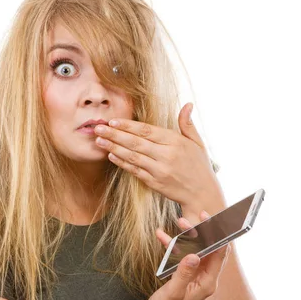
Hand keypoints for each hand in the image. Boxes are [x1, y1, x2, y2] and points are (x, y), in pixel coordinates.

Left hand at [93, 103, 220, 219]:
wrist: (202, 194)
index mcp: (175, 142)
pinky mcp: (155, 183)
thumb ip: (187, 124)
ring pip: (132, 156)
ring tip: (99, 140)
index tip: (112, 120)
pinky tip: (111, 155)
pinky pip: (135, 171)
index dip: (128, 125)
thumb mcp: (197, 143)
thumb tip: (187, 104)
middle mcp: (166, 155)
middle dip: (114, 134)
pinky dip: (122, 163)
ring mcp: (159, 170)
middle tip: (98, 128)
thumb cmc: (199, 166)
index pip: (147, 131)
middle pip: (135, 142)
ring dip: (113, 147)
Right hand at [142, 210, 230, 299]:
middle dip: (201, 232)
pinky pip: (181, 255)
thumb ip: (184, 274)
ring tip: (178, 223)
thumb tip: (194, 255)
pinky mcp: (184, 273)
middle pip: (208, 249)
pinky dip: (172, 245)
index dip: (219, 236)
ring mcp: (194, 275)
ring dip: (186, 236)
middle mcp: (204, 278)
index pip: (219, 255)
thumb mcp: (174, 292)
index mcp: (207, 283)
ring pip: (194, 249)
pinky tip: (162, 236)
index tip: (213, 221)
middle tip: (194, 217)